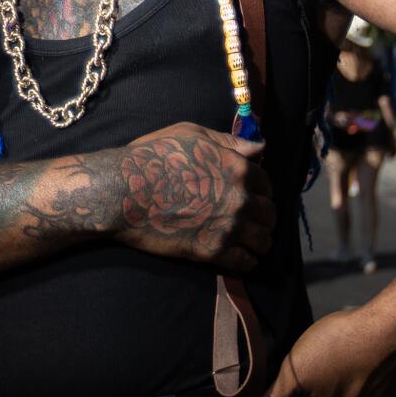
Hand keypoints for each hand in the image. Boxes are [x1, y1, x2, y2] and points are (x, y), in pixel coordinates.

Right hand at [109, 122, 273, 274]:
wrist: (126, 192)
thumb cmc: (153, 157)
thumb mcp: (191, 135)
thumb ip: (228, 142)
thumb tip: (260, 147)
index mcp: (237, 168)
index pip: (266, 183)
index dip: (260, 189)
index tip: (251, 195)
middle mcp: (240, 199)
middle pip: (269, 214)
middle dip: (263, 216)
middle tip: (251, 220)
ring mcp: (228, 227)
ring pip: (263, 240)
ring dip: (259, 240)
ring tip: (249, 241)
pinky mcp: (213, 251)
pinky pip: (246, 262)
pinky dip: (247, 260)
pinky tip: (239, 256)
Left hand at [247, 302, 395, 396]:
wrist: (389, 330)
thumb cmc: (337, 347)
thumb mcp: (294, 370)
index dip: (296, 389)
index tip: (300, 367)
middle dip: (317, 385)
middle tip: (318, 356)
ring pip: (344, 395)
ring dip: (338, 379)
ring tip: (338, 352)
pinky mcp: (387, 390)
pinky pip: (365, 386)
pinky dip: (359, 373)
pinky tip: (357, 353)